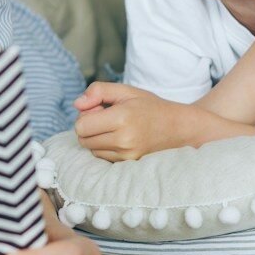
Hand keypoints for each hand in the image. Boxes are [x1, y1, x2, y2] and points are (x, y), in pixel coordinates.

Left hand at [72, 81, 198, 160]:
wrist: (177, 128)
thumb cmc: (149, 106)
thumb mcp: (125, 90)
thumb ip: (98, 91)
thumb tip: (76, 104)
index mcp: (122, 118)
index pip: (81, 126)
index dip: (85, 115)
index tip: (99, 108)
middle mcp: (124, 140)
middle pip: (83, 139)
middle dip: (88, 126)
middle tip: (106, 116)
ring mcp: (127, 155)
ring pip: (91, 149)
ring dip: (96, 138)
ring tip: (114, 127)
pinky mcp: (129, 164)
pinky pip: (103, 157)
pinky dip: (105, 147)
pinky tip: (119, 137)